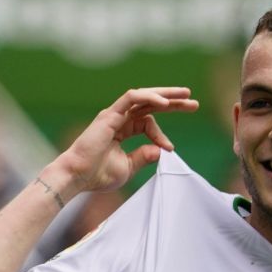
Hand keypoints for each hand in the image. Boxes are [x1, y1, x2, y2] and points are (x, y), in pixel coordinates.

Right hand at [56, 87, 198, 194]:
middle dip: (172, 102)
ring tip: (185, 96)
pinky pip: (132, 98)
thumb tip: (161, 150)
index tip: (171, 149)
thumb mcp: (128, 167)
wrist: (78, 176)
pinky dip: (149, 98)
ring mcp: (114, 114)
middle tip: (193, 102)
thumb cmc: (98, 175)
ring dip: (165, 95)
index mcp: (122, 129)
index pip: (147, 121)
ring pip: (143, 97)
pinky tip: (165, 103)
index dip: (162, 134)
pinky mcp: (110, 114)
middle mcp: (119, 118)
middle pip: (149, 104)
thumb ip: (144, 157)